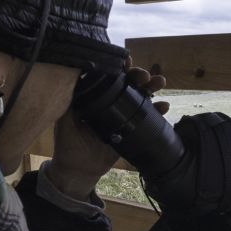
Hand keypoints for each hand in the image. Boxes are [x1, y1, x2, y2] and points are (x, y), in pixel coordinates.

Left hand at [45, 58, 167, 200]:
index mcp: (98, 96)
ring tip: (160, 83)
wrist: (79, 169)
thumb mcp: (66, 117)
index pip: (111, 77)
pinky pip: (149, 118)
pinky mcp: (134, 130)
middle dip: (140, 75)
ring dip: (153, 88)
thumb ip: (71, 98)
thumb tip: (75, 73)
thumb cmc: (69, 141)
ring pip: (142, 96)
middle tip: (145, 76)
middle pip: (130, 83)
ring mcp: (126, 116)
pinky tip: (164, 107)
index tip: (127, 61)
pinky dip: (158, 111)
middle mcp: (113, 102)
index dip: (121, 68)